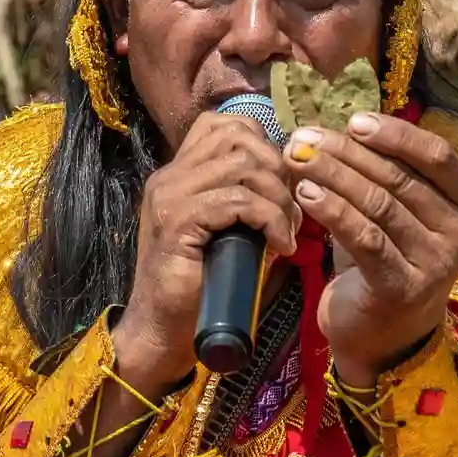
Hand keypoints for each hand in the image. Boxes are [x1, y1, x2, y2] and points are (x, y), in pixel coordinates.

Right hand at [112, 112, 301, 390]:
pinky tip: (280, 246)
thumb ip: (247, 202)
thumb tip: (295, 184)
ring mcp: (169, 196)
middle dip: (277, 170)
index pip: (224, 125)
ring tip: (288, 230)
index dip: (264, 145)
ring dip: (278, 197)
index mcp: (178, 173)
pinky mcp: (177, 223)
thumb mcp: (228, 233)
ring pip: (241, 165)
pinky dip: (269, 219)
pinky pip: (237, 201)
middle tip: (292, 210)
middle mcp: (169, 176)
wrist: (162, 331)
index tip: (283, 185)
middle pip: (238, 136)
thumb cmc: (200, 287)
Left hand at [284, 113, 457, 385]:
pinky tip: (306, 194)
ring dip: (332, 175)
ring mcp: (435, 264)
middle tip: (304, 138)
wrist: (383, 337)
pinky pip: (365, 239)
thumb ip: (381, 174)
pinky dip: (333, 212)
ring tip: (297, 159)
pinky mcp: (402, 288)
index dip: (397, 135)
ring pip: (379, 204)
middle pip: (399, 178)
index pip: (438, 157)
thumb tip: (334, 125)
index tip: (354, 121)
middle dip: (346, 153)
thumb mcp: (394, 213)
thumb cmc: (387, 261)